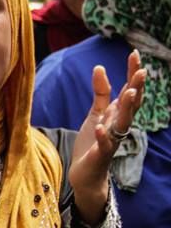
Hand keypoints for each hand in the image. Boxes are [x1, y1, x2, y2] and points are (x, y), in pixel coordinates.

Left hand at [69, 51, 145, 223]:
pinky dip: (103, 136)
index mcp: (118, 114)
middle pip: (131, 105)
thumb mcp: (96, 113)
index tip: (134, 53)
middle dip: (136, 87)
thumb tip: (100, 67)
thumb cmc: (93, 141)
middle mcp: (119, 126)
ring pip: (123, 123)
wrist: (86, 173)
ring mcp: (112, 140)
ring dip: (127, 108)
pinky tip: (100, 127)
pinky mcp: (101, 155)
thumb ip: (100, 93)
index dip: (132, 73)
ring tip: (130, 92)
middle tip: (141, 70)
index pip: (129, 90)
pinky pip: (104, 145)